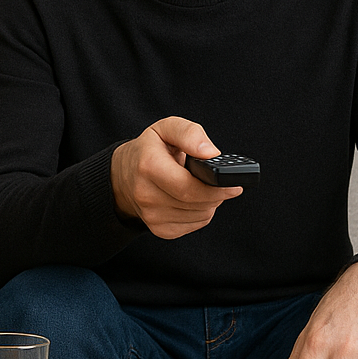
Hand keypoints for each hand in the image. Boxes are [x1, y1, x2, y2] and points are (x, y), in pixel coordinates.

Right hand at [110, 116, 240, 237]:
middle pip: (198, 204)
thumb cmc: (149, 149)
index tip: (235, 185)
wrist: (122, 174)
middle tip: (222, 183)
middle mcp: (146, 194)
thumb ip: (189, 132)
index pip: (189, 187)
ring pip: (200, 215)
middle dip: (217, 194)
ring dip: (210, 203)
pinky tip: (193, 199)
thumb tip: (211, 152)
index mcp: (148, 167)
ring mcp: (151, 215)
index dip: (216, 188)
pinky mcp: (159, 229)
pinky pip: (194, 224)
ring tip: (201, 186)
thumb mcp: (166, 128)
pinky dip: (201, 212)